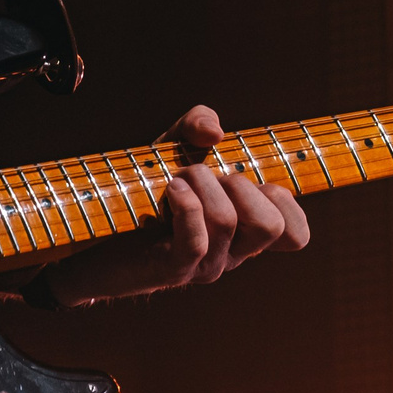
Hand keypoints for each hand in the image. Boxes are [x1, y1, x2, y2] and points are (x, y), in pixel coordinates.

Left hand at [40, 106, 310, 305]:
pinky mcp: (173, 269)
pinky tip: (170, 189)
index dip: (287, 203)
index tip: (254, 181)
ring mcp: (205, 265)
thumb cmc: (145, 189)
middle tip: (210, 177)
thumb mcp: (175, 144)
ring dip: (203, 183)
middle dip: (242, 186)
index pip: (296, 236)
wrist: (96, 228)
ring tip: (178, 177)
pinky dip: (186, 203)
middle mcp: (232, 254)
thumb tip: (216, 132)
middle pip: (272, 227)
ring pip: (230, 223)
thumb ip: (199, 123)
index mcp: (245, 232)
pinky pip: (196, 238)